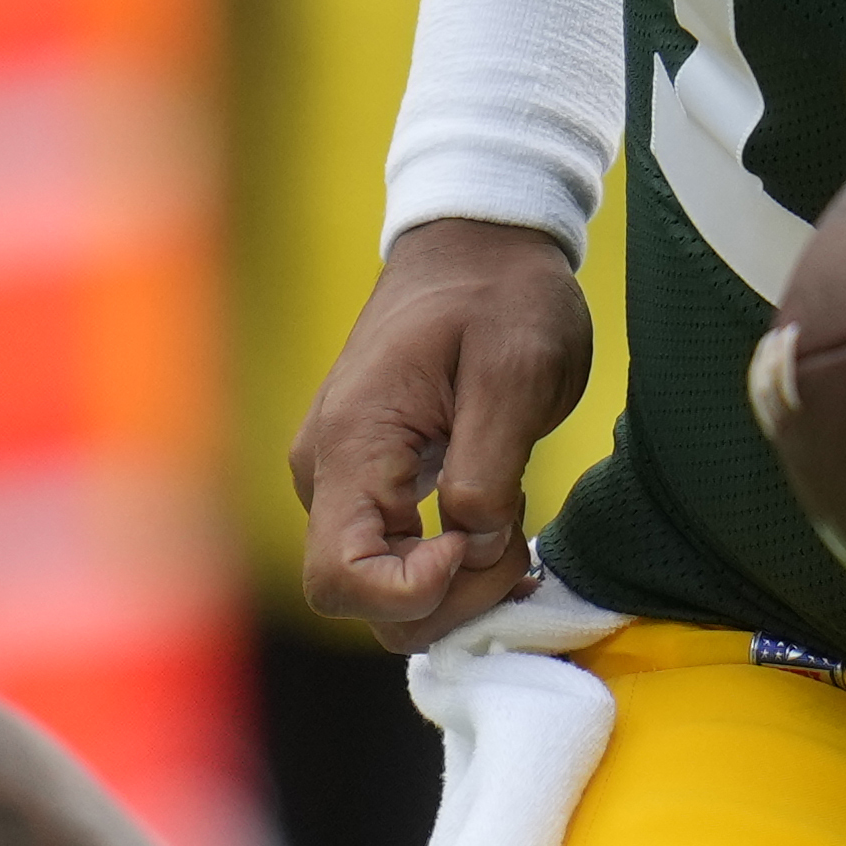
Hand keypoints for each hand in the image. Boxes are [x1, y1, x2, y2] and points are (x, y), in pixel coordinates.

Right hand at [293, 218, 589, 648]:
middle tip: (517, 545)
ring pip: (381, 591)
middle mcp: (327, 472)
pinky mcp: (368, 482)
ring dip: (455, 590)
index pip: (342, 578)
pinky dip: (449, 571)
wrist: (478, 243)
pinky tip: (499, 537)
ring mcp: (341, 479)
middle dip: (448, 600)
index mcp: (353, 444)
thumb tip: (471, 544)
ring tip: (514, 536)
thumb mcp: (517, 371)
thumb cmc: (501, 295)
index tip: (480, 540)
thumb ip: (489, 469)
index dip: (416, 590)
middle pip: (361, 602)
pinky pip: (393, 559)